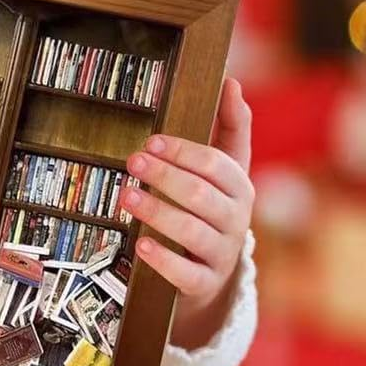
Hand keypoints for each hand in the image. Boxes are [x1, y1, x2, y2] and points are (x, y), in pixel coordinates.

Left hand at [120, 76, 254, 316]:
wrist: (215, 269)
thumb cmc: (214, 206)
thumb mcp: (226, 168)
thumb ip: (230, 125)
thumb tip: (231, 81)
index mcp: (240, 187)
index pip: (216, 164)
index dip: (183, 151)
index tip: (151, 141)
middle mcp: (236, 220)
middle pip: (201, 195)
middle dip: (165, 176)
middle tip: (132, 162)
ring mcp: (222, 254)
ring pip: (192, 231)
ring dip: (157, 211)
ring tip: (126, 196)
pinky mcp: (205, 284)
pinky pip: (186, 274)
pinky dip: (163, 260)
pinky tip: (141, 245)